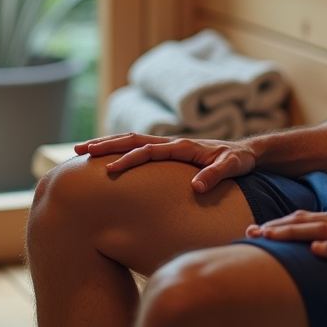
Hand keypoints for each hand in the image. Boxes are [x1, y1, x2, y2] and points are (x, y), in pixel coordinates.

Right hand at [74, 133, 256, 192]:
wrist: (246, 153)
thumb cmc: (240, 160)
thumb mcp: (233, 167)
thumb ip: (216, 175)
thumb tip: (195, 187)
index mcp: (183, 146)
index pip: (149, 151)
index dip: (129, 159)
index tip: (109, 170)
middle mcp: (172, 143)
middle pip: (133, 139)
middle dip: (106, 144)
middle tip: (80, 151)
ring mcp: (169, 147)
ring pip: (132, 141)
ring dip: (108, 144)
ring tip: (82, 151)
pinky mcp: (169, 153)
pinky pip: (139, 149)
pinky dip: (120, 150)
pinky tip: (106, 160)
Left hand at [247, 208, 326, 279]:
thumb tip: (317, 241)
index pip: (305, 217)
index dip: (279, 223)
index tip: (256, 229)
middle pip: (304, 221)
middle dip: (275, 227)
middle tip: (249, 232)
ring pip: (318, 230)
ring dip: (291, 233)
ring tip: (269, 237)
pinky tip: (315, 250)